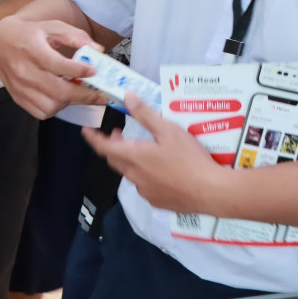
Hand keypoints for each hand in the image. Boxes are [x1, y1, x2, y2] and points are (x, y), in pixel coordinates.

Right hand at [0, 14, 105, 117]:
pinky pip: (41, 112)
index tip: (95, 71)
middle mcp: (24, 71)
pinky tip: (60, 97)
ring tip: (76, 93)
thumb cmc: (29, 33)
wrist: (0, 41)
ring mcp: (20, 87)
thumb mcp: (52, 26)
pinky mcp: (18, 97)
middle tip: (101, 95)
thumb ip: (76, 36)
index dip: (80, 71)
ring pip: (51, 106)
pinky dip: (55, 108)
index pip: (58, 65)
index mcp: (32, 50)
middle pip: (59, 92)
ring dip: (69, 103)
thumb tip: (98, 50)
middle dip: (85, 96)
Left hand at [82, 92, 229, 213]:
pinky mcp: (157, 201)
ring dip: (131, 161)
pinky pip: (145, 186)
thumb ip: (145, 114)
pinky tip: (162, 171)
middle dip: (113, 147)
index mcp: (133, 157)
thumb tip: (127, 97)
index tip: (86, 131)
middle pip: (115, 160)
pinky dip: (146, 175)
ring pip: (131, 174)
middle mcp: (134, 176)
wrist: (211, 192)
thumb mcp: (168, 130)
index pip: (103, 147)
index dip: (93, 138)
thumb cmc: (189, 158)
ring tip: (145, 151)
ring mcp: (145, 191)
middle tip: (120, 135)